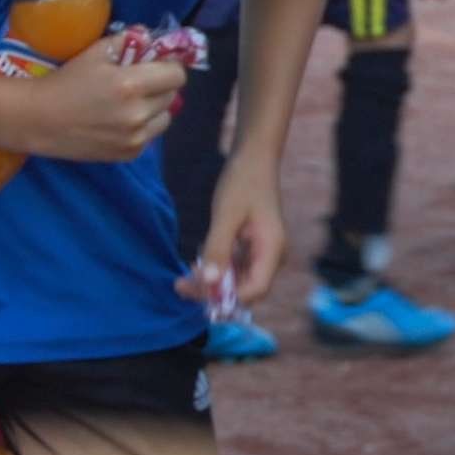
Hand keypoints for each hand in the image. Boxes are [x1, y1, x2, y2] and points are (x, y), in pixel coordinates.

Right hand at [4, 41, 184, 162]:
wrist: (38, 119)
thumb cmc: (65, 82)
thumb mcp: (95, 53)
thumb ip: (127, 42)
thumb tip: (149, 38)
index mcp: (131, 85)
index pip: (176, 75)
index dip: (168, 66)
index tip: (156, 64)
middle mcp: (138, 113)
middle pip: (172, 96)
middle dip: (160, 85)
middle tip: (141, 82)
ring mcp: (135, 137)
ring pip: (165, 118)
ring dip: (155, 108)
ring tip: (132, 103)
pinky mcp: (128, 154)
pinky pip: (150, 136)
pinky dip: (143, 127)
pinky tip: (121, 121)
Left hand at [184, 158, 287, 308]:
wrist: (254, 157)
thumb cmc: (243, 182)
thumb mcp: (226, 215)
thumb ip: (218, 250)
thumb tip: (208, 282)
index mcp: (272, 250)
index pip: (255, 290)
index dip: (227, 297)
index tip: (196, 292)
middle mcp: (271, 256)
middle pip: (246, 289)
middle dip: (215, 293)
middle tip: (182, 286)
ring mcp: (263, 252)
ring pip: (238, 281)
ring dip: (213, 283)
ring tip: (183, 279)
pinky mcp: (253, 246)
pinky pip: (236, 267)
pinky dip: (217, 270)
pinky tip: (197, 264)